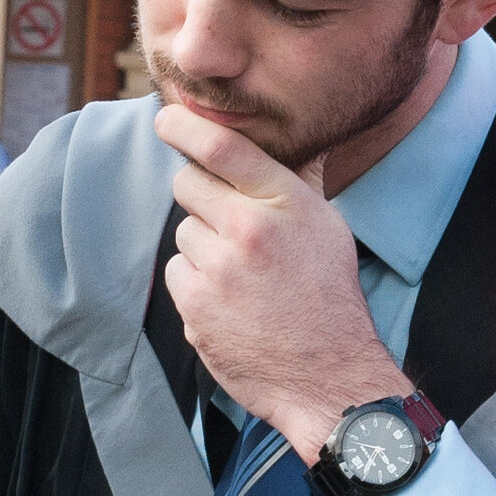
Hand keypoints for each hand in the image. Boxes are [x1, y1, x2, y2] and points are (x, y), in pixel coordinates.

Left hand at [155, 103, 409, 454]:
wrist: (328, 377)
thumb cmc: (330, 296)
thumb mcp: (328, 228)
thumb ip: (301, 181)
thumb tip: (303, 139)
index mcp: (285, 203)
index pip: (221, 147)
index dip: (184, 124)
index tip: (165, 118)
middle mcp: (249, 230)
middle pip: (187, 183)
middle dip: (202, 197)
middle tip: (229, 224)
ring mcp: (217, 270)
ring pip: (183, 232)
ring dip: (203, 248)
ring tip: (242, 276)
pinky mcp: (194, 306)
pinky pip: (177, 271)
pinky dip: (197, 283)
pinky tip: (231, 302)